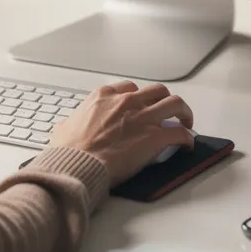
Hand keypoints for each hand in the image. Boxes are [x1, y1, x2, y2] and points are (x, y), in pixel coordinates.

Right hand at [49, 81, 195, 184]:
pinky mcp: (155, 138)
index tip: (142, 105)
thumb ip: (70, 123)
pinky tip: (187, 145)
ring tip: (186, 122)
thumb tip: (67, 127)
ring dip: (184, 112)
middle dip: (165, 100)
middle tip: (168, 111)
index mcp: (105, 97)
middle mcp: (127, 102)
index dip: (139, 97)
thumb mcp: (63, 128)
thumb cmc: (70, 150)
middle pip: (157, 91)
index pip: (129, 88)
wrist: (78, 164)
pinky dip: (186, 138)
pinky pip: (180, 133)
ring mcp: (143, 118)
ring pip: (175, 103)